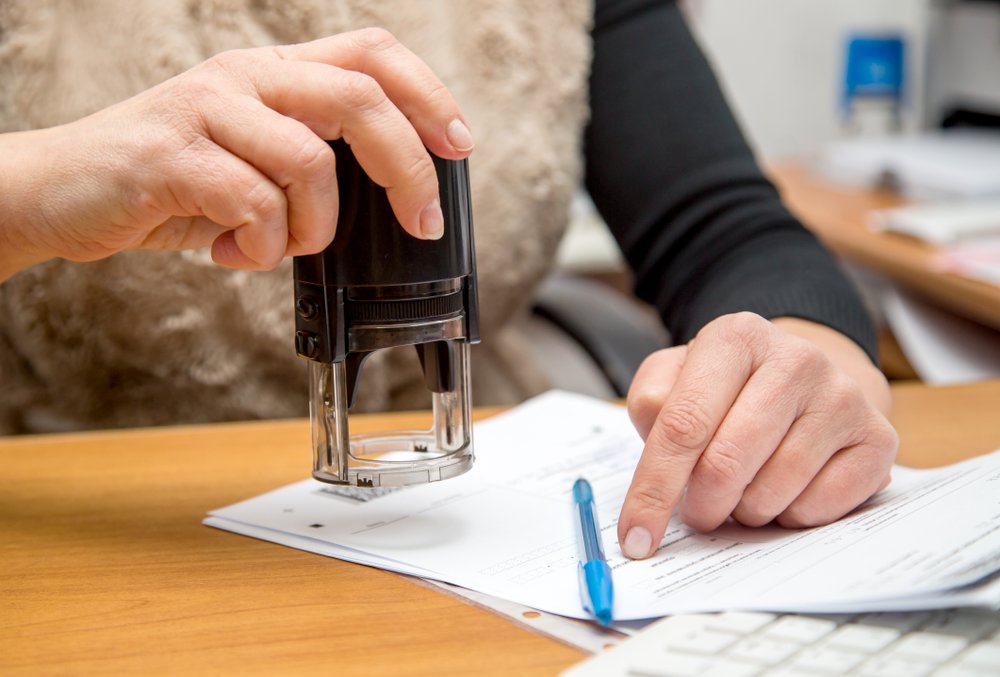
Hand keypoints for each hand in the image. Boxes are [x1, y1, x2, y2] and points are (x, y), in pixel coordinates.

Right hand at [0, 28, 473, 279]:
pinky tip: (230, 252)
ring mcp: (207, 110)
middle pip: (361, 98)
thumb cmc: (168, 184)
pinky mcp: (172, 154)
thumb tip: (390, 195)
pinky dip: (257, 247)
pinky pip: (253, 204)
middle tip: (419, 221)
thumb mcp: (252, 161)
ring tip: (273, 245)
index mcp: (273, 74)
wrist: (61, 192)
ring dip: (312, 228)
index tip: (459, 145)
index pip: (372, 54)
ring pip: (310, 162)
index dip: (427, 95)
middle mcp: (246, 78)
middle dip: (408, 170)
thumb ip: (312, 161)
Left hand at [617, 312, 896, 558]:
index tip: (635, 537)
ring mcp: (843, 397)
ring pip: (773, 492)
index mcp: (736, 337)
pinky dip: (790, 516)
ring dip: (745, 511)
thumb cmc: (727, 389)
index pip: (683, 423)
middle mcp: (796, 359)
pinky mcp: (878, 438)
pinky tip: (785, 491)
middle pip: (726, 463)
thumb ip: (651, 406)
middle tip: (699, 511)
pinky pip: (819, 508)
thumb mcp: (676, 378)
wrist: (806, 380)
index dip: (654, 488)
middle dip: (702, 505)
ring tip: (743, 489)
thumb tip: (657, 464)